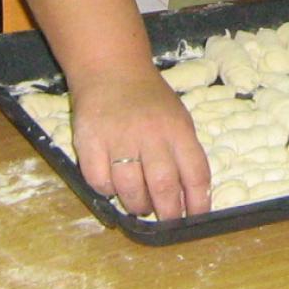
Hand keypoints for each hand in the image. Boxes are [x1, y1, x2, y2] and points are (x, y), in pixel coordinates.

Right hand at [69, 66, 209, 219]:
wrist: (110, 68)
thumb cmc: (149, 99)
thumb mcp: (177, 117)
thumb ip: (184, 153)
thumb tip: (191, 198)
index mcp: (178, 128)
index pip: (196, 173)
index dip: (198, 202)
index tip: (195, 219)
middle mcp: (150, 133)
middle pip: (164, 186)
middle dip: (168, 213)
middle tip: (166, 220)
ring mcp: (118, 137)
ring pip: (130, 190)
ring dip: (137, 205)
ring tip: (139, 204)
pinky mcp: (89, 141)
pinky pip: (99, 181)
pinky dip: (107, 191)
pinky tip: (113, 184)